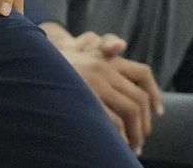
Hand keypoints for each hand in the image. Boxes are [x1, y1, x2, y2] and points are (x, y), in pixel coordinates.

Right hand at [55, 29, 162, 153]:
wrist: (33, 62)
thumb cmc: (60, 61)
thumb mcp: (81, 50)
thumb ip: (103, 48)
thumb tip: (120, 46)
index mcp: (108, 59)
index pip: (142, 73)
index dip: (154, 93)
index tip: (158, 112)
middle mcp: (104, 69)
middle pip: (138, 99)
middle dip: (144, 123)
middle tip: (142, 138)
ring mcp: (95, 83)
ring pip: (129, 112)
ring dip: (134, 133)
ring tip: (132, 146)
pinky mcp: (85, 99)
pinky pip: (111, 121)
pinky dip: (118, 135)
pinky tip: (115, 144)